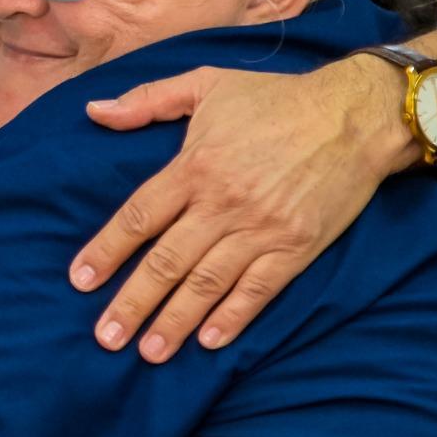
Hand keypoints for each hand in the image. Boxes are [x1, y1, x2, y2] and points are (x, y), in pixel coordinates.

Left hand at [75, 58, 408, 360]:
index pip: (138, 217)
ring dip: (175, 321)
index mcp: (193, 167)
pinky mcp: (297, 246)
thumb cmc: (276, 98)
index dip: (106, 251)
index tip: (79, 282)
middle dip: (132, 303)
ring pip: (207, 283)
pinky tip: (209, 342)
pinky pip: (258, 289)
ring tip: (149, 353)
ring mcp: (260, 228)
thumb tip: (94, 111)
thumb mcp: (206, 83)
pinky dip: (233, 317)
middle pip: (166, 262)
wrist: (356, 115)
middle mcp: (222, 203)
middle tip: (106, 338)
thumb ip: (147, 100)